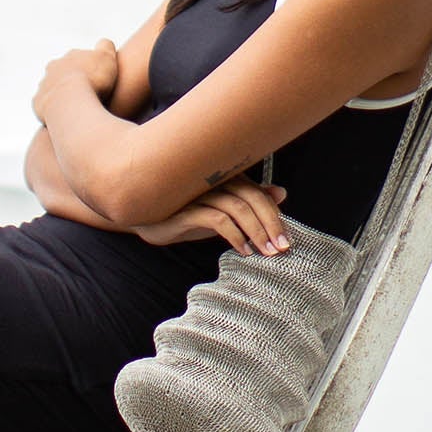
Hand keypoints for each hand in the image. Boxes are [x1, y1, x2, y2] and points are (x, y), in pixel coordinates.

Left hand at [33, 39, 119, 123]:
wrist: (70, 102)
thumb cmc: (92, 80)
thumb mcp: (107, 58)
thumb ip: (106, 47)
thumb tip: (103, 43)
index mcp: (69, 57)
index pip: (78, 59)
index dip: (88, 69)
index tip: (96, 79)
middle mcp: (52, 69)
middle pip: (61, 72)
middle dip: (70, 79)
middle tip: (84, 93)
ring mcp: (43, 85)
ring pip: (51, 88)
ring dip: (61, 95)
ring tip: (74, 107)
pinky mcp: (37, 103)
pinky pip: (44, 106)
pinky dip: (53, 110)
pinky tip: (63, 117)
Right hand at [130, 177, 289, 257]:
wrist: (145, 220)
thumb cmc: (186, 213)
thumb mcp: (222, 211)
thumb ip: (249, 203)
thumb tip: (282, 192)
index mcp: (224, 178)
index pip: (258, 194)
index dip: (274, 216)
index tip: (286, 241)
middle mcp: (213, 181)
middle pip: (252, 198)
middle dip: (270, 224)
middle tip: (281, 249)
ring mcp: (198, 194)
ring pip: (238, 208)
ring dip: (256, 232)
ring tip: (265, 252)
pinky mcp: (185, 210)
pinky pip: (217, 219)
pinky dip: (234, 235)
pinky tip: (242, 250)